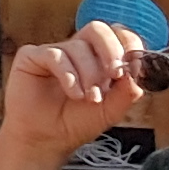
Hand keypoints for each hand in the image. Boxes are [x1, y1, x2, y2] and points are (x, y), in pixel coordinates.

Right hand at [0, 21, 147, 157]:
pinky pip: (55, 55)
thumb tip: (137, 72)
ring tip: (89, 98)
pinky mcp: (32, 56)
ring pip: (78, 46)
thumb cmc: (75, 123)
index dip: (129, 45)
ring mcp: (54, 52)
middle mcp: (76, 51)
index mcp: (98, 59)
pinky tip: (73, 93)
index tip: (134, 68)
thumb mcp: (111, 110)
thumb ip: (127, 91)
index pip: (117, 37)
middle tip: (114, 74)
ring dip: (89, 74)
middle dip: (111, 50)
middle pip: (98, 30)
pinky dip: (69, 75)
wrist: (46, 139)